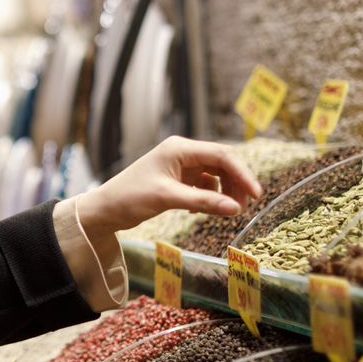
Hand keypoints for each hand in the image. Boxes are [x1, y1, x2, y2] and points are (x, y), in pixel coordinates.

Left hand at [76, 137, 261, 244]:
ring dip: (224, 193)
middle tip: (244, 207)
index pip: (222, 155)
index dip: (242, 173)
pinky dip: (209, 198)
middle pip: (223, 164)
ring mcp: (180, 166)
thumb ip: (202, 202)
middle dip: (236, 184)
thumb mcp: (167, 198)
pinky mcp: (178, 180)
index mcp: (180, 148)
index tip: (256, 194)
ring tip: (226, 212)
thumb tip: (236, 208)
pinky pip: (204, 186)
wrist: (106, 209)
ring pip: (215, 176)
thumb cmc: (130, 197)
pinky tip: (198, 213)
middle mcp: (182, 153)